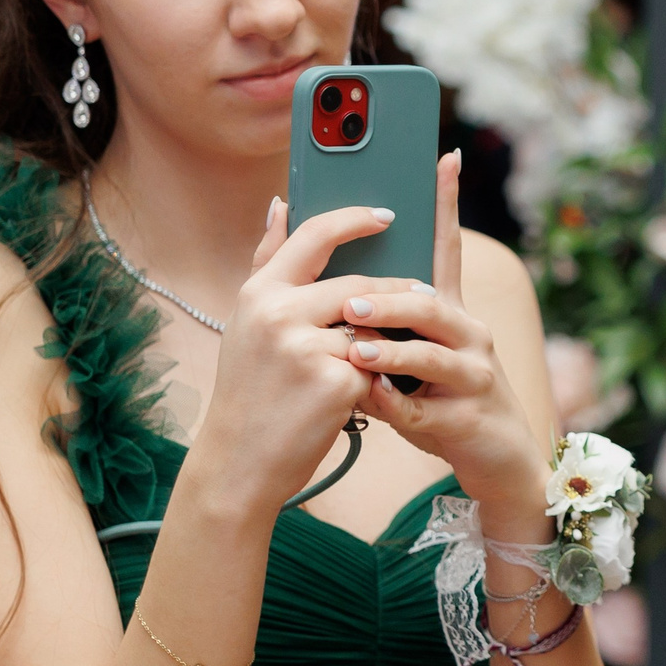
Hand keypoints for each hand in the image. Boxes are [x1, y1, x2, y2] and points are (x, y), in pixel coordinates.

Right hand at [190, 199, 397, 519]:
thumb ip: (269, 261)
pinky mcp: (337, 382)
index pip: (314, 235)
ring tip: (403, 342)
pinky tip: (379, 386)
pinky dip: (381, 372)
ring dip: (391, 334)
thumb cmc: (250, 389)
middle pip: (360, 284)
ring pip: (374, 325)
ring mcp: (308, 348)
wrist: (241, 460)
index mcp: (259, 293)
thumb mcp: (248, 322)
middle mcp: (279, 314)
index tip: (387, 214)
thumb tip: (282, 204)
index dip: (355, 219)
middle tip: (423, 292)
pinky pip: (377, 363)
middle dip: (397, 290)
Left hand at [337, 153, 548, 522]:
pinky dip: (389, 403)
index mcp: (452, 312)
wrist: (495, 459)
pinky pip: (420, 407)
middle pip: (431, 302)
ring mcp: (474, 375)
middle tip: (348, 298)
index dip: (447, 202)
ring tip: (354, 348)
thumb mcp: (412, 354)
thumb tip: (342, 283)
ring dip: (388, 349)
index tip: (444, 156)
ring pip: (430, 353)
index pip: (448, 247)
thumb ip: (383, 319)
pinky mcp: (468, 417)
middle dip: (387, 297)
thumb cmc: (442, 400)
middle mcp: (470, 334)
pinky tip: (366, 401)